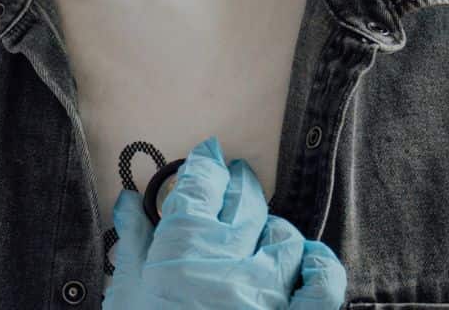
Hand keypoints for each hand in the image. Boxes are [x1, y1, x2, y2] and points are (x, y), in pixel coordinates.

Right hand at [106, 138, 347, 308]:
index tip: (208, 156)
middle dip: (238, 183)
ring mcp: (268, 291)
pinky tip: (311, 260)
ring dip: (273, 225)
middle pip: (243, 201)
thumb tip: (131, 203)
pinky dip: (321, 268)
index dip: (205, 164)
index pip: (199, 184)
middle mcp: (230, 257)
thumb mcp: (126, 292)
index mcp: (183, 244)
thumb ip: (134, 245)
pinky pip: (322, 285)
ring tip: (263, 225)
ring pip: (284, 236)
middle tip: (235, 176)